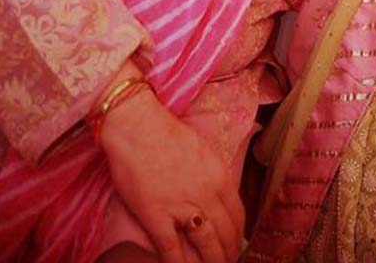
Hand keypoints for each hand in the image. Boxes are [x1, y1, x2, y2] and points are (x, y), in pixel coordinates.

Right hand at [100, 84, 244, 262]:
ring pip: (206, 244)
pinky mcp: (156, 215)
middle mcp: (207, 193)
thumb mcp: (203, 153)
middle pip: (225, 234)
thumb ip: (212, 178)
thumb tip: (217, 200)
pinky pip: (171, 249)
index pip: (237, 216)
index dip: (237, 237)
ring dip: (212, 262)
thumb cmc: (167, 135)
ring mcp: (182, 205)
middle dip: (227, 254)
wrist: (137, 126)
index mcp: (220, 176)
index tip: (235, 247)